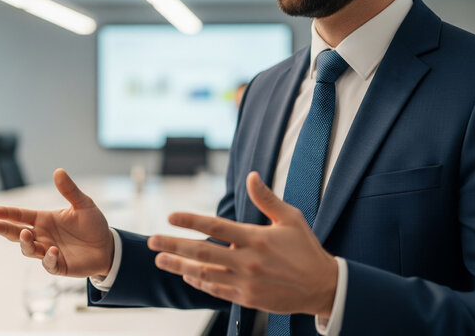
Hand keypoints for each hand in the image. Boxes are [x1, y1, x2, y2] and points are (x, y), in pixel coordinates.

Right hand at [0, 168, 113, 276]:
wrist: (108, 246)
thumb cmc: (93, 224)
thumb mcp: (84, 204)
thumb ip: (70, 190)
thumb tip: (58, 171)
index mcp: (45, 220)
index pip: (21, 215)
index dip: (6, 213)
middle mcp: (43, 236)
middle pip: (17, 233)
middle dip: (4, 229)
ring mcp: (48, 251)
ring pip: (29, 250)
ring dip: (25, 243)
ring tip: (25, 234)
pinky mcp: (58, 265)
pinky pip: (49, 264)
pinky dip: (48, 258)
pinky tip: (52, 250)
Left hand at [147, 171, 338, 316]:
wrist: (321, 287)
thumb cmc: (305, 249)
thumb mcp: (291, 219)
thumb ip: (267, 198)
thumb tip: (251, 175)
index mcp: (256, 238)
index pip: (216, 227)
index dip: (191, 221)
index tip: (170, 216)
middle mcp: (247, 261)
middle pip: (202, 253)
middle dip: (174, 245)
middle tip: (152, 241)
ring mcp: (245, 282)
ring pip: (204, 274)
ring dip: (179, 266)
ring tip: (160, 259)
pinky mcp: (247, 298)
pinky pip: (216, 290)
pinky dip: (199, 282)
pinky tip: (186, 275)